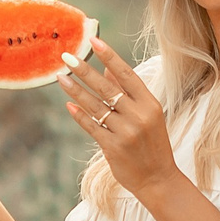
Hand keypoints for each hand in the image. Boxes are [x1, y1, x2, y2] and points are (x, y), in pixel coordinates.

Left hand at [59, 39, 179, 198]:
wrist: (158, 180)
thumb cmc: (153, 144)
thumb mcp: (148, 115)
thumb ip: (128, 92)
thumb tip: (108, 69)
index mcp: (150, 104)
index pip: (127, 74)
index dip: (109, 56)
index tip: (93, 41)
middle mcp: (139, 116)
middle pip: (107, 88)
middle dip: (84, 70)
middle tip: (67, 57)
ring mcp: (126, 132)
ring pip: (95, 106)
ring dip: (76, 90)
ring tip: (60, 77)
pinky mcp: (113, 147)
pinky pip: (91, 126)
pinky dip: (79, 115)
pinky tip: (68, 104)